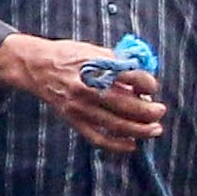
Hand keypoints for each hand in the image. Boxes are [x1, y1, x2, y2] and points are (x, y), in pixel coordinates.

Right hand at [0, 31, 167, 154]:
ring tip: (154, 130)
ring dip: (139, 130)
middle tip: (161, 111)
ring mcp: (80, 107)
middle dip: (149, 111)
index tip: (152, 87)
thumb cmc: (68, 55)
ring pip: (116, 124)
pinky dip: (116, 145)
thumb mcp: (93, 50)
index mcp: (96, 66)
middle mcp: (89, 88)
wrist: (35, 66)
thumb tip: (142, 81)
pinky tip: (131, 145)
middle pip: (126, 104)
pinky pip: (98, 137)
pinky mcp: (73, 119)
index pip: (131, 76)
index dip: (147, 83)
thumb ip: (117, 63)